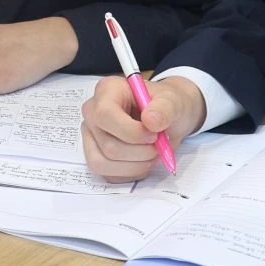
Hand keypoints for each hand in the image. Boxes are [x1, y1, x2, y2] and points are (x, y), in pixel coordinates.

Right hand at [80, 74, 205, 181]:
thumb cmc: (164, 105)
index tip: (154, 135)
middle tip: (159, 145)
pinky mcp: (95, 155)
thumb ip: (165, 108)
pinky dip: (131, 173)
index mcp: (107, 90)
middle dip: (140, 152)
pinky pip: (107, 175)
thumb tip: (151, 120)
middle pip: (108, 145)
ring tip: (152, 154)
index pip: (105, 115)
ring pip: (103, 163)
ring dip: (135, 165)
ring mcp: (91, 136)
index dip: (131, 132)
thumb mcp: (173, 101)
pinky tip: (143, 161)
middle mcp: (93, 113)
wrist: (166, 118)